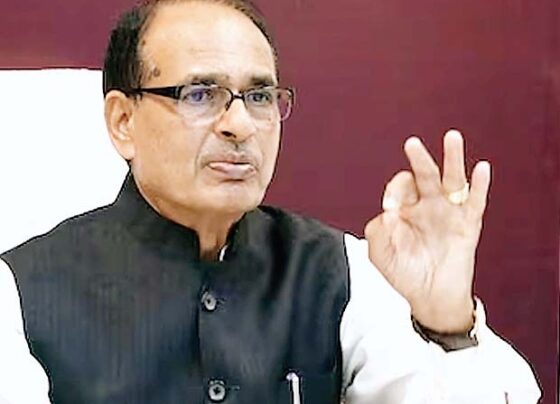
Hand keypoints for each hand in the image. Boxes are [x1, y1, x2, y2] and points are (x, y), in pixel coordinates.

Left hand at [364, 130, 490, 332]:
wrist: (429, 298)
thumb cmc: (403, 274)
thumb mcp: (379, 253)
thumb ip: (377, 230)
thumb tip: (388, 211)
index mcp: (405, 209)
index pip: (400, 187)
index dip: (394, 191)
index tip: (390, 208)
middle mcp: (427, 206)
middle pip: (425, 175)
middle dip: (419, 159)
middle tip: (411, 143)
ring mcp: (448, 214)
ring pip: (452, 180)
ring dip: (452, 159)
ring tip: (451, 137)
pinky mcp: (468, 225)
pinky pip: (475, 202)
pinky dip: (479, 185)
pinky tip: (480, 168)